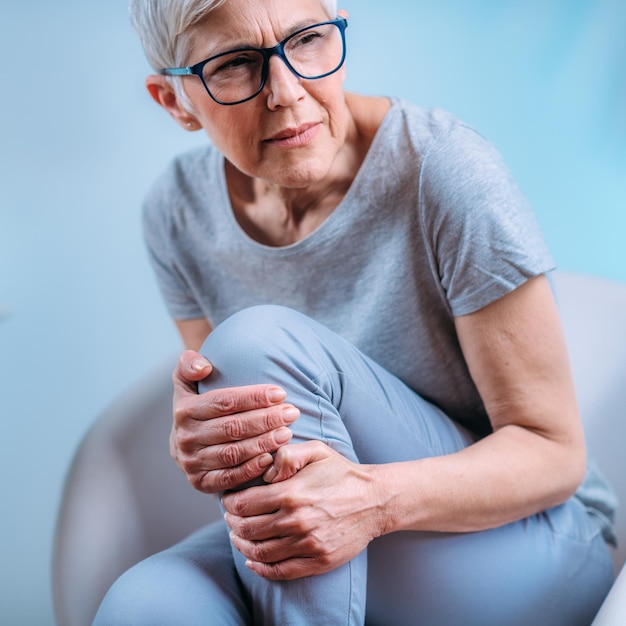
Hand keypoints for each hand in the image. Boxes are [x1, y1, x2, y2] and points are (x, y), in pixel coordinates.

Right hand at [171, 350, 299, 492]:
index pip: (224, 402)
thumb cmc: (197, 407)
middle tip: (292, 413)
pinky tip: (270, 459)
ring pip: (233, 453)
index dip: (254, 397)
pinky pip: (228, 478)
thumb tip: (204, 367)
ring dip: (263, 443)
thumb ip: (188, 365)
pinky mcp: (200, 482)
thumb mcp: (187, 383)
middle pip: (232, 427)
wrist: (184, 444)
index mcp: (184, 410)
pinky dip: (250, 470)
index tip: (280, 393)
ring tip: (287, 433)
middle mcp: (186, 437)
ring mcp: (192, 462)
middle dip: (266, 420)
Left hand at [222, 441, 385, 579]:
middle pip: (246, 529)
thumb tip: (264, 473)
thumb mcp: (316, 450)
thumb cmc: (342, 473)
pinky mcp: (317, 561)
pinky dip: (260, 569)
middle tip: (230, 517)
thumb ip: (286, 455)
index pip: (243, 503)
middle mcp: (296, 521)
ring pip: (259, 552)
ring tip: (239, 536)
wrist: (375, 500)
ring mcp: (307, 544)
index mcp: (292, 493)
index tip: (228, 501)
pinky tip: (253, 561)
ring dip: (242, 545)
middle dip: (232, 523)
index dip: (229, 503)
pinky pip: (279, 571)